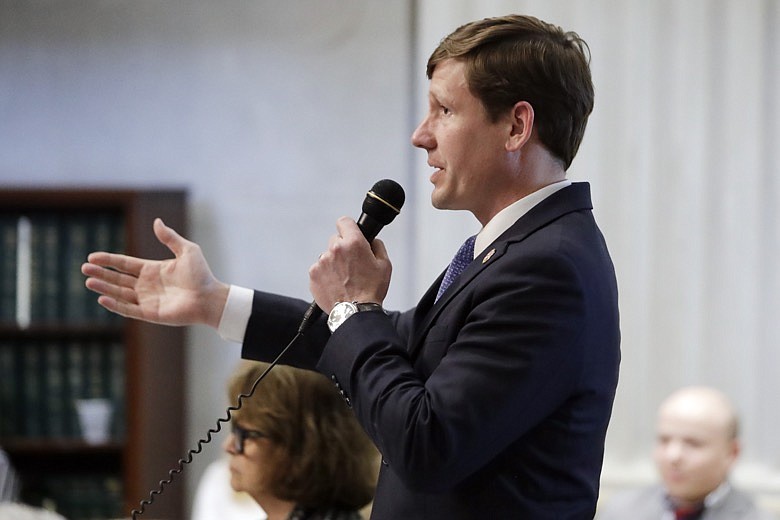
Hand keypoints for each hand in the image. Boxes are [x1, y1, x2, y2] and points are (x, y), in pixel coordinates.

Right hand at [81, 218, 228, 327]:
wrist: (210, 297)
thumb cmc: (201, 274)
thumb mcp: (187, 250)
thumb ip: (170, 238)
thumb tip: (157, 221)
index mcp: (153, 270)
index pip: (125, 264)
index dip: (108, 260)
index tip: (91, 257)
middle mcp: (147, 285)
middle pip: (118, 278)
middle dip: (101, 274)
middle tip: (83, 269)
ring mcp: (147, 300)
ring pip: (120, 293)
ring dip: (104, 288)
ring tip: (89, 282)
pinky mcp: (150, 313)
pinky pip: (129, 309)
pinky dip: (115, 305)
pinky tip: (102, 298)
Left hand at [309, 216, 391, 312]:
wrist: (356, 312)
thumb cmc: (371, 291)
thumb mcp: (385, 265)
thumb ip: (378, 246)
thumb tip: (372, 241)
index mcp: (354, 243)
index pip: (344, 221)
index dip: (348, 227)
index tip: (349, 232)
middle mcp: (335, 249)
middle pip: (335, 239)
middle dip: (343, 248)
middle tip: (351, 263)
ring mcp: (322, 261)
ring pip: (327, 255)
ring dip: (334, 262)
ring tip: (344, 278)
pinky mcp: (313, 274)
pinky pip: (319, 268)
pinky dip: (325, 274)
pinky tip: (336, 284)